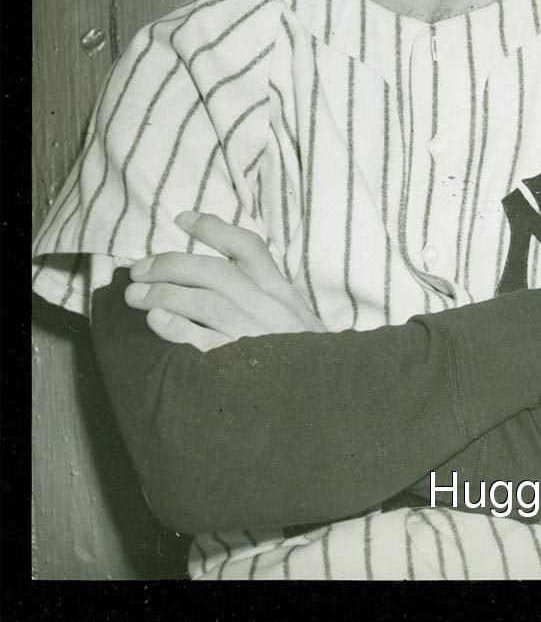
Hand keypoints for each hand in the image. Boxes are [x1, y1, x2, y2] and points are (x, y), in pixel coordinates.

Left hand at [125, 211, 323, 349]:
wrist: (324, 401)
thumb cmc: (301, 358)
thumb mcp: (296, 319)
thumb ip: (266, 296)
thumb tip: (217, 275)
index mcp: (282, 293)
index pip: (248, 248)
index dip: (213, 229)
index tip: (181, 220)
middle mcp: (270, 309)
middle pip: (216, 272)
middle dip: (171, 265)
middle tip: (139, 270)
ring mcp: (257, 335)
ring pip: (206, 302)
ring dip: (164, 293)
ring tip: (135, 295)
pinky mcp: (243, 366)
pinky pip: (206, 342)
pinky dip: (178, 328)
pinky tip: (156, 320)